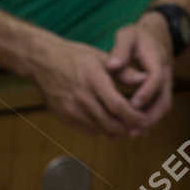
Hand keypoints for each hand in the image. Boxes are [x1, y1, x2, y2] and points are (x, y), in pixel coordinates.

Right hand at [29, 37, 155, 137]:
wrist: (43, 62)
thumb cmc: (75, 57)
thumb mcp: (101, 57)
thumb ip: (124, 72)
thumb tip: (146, 79)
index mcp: (93, 80)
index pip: (117, 106)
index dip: (133, 117)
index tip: (145, 119)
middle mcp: (81, 97)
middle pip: (109, 122)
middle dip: (128, 128)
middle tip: (141, 128)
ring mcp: (70, 109)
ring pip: (99, 129)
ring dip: (116, 132)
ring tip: (130, 128)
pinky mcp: (64, 116)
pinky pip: (87, 129)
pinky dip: (102, 130)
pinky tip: (111, 125)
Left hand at [103, 16, 174, 134]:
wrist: (156, 34)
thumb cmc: (138, 36)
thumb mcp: (128, 35)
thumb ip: (120, 49)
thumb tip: (112, 66)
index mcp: (157, 59)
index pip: (156, 78)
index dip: (146, 92)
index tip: (131, 105)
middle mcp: (166, 74)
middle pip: (164, 99)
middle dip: (150, 116)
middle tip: (132, 128)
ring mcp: (166, 83)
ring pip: (164, 106)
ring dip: (150, 121)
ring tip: (131, 133)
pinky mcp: (162, 89)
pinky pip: (159, 107)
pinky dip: (149, 118)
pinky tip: (133, 127)